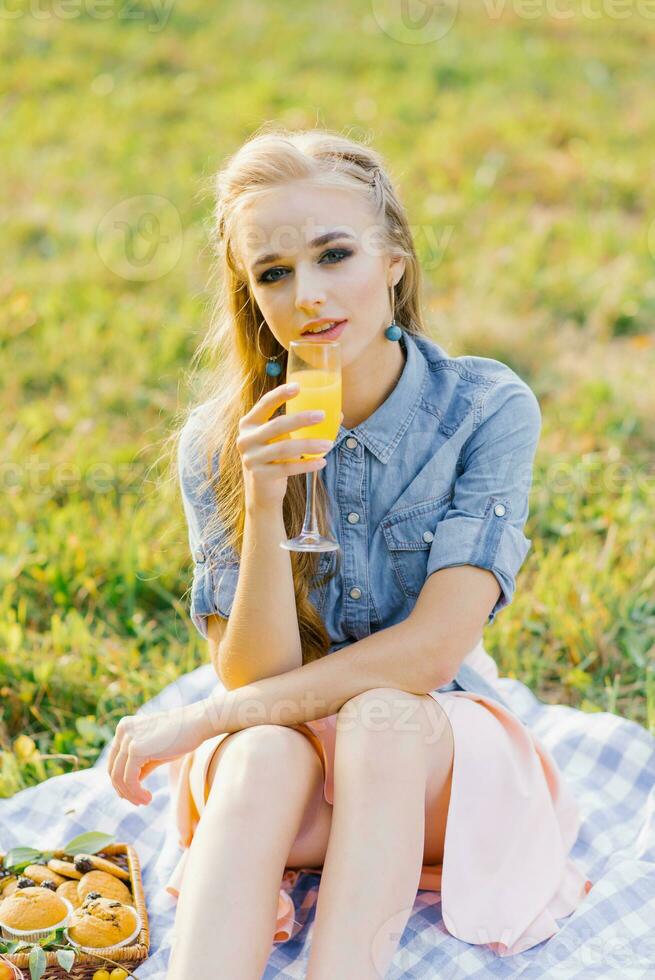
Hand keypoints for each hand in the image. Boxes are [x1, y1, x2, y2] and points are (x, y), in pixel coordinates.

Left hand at [106, 701, 211, 805]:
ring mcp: (128, 739)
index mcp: (124, 727)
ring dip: (131, 794)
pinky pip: (129, 779)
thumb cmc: (180, 736)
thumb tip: (128, 787)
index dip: (120, 781)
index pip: (114, 760)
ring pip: (119, 777)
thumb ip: (139, 765)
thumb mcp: (154, 751)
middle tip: (139, 802)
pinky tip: (148, 798)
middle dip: (124, 790)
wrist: (198, 723)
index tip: (133, 795)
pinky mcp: (136, 749)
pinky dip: (136, 792)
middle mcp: (122, 731)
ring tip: (145, 801)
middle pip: (113, 769)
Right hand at [237, 382, 341, 508]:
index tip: (299, 387)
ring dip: (309, 444)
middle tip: (322, 415)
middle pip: (276, 425)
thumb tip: (337, 415)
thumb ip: (298, 427)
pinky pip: (287, 468)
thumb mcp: (279, 439)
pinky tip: (322, 462)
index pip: (264, 404)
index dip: (280, 394)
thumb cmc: (274, 457)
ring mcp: (250, 458)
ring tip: (329, 443)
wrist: (261, 492)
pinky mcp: (260, 476)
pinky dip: (306, 465)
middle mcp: (245, 439)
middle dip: (300, 419)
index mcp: (249, 424)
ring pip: (284, 448)